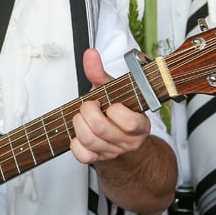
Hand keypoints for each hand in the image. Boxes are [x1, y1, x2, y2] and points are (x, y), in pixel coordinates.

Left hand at [70, 49, 150, 163]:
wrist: (117, 135)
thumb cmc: (115, 110)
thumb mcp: (111, 89)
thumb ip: (99, 72)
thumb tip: (90, 54)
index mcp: (139, 124)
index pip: (129, 122)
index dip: (114, 110)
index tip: (110, 103)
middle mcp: (128, 141)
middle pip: (101, 129)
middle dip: (87, 111)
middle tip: (88, 105)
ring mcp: (112, 152)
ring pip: (89, 140)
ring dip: (78, 124)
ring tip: (82, 116)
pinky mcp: (97, 160)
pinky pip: (82, 155)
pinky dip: (75, 143)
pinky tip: (79, 133)